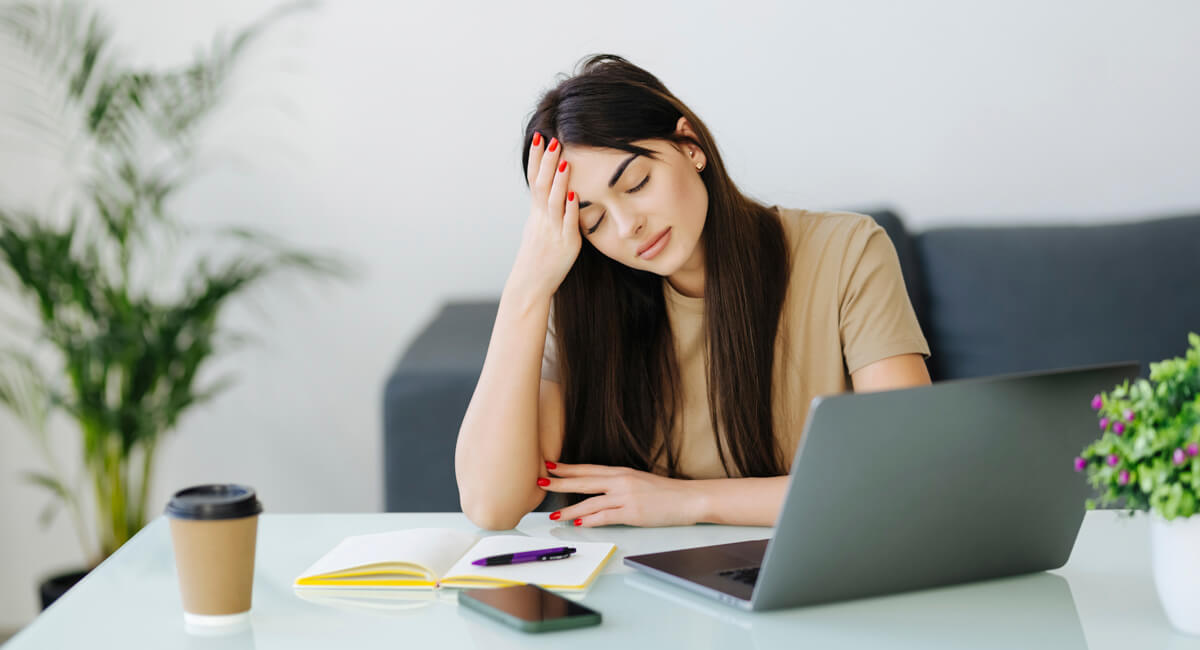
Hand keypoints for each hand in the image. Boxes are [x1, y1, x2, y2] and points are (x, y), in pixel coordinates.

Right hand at [507, 134, 581, 300]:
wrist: (530, 285)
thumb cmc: (537, 258)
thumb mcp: (539, 229)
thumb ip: (546, 210)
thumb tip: (553, 192)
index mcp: (536, 214)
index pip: (534, 180)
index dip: (536, 159)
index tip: (539, 137)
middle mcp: (542, 219)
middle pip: (542, 186)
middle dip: (546, 162)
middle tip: (552, 140)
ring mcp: (553, 231)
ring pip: (554, 202)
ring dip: (559, 181)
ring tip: (564, 161)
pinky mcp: (566, 245)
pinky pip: (568, 224)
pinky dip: (570, 209)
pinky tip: (575, 195)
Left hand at [537, 462, 704, 526]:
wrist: (689, 498)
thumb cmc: (666, 492)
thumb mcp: (639, 481)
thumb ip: (618, 483)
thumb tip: (598, 490)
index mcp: (621, 472)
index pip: (588, 468)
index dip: (567, 468)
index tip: (550, 465)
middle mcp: (621, 481)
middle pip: (584, 481)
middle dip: (560, 482)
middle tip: (541, 481)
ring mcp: (626, 497)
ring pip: (590, 502)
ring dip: (569, 509)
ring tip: (553, 513)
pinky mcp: (632, 513)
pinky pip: (606, 517)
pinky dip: (591, 520)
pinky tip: (579, 523)